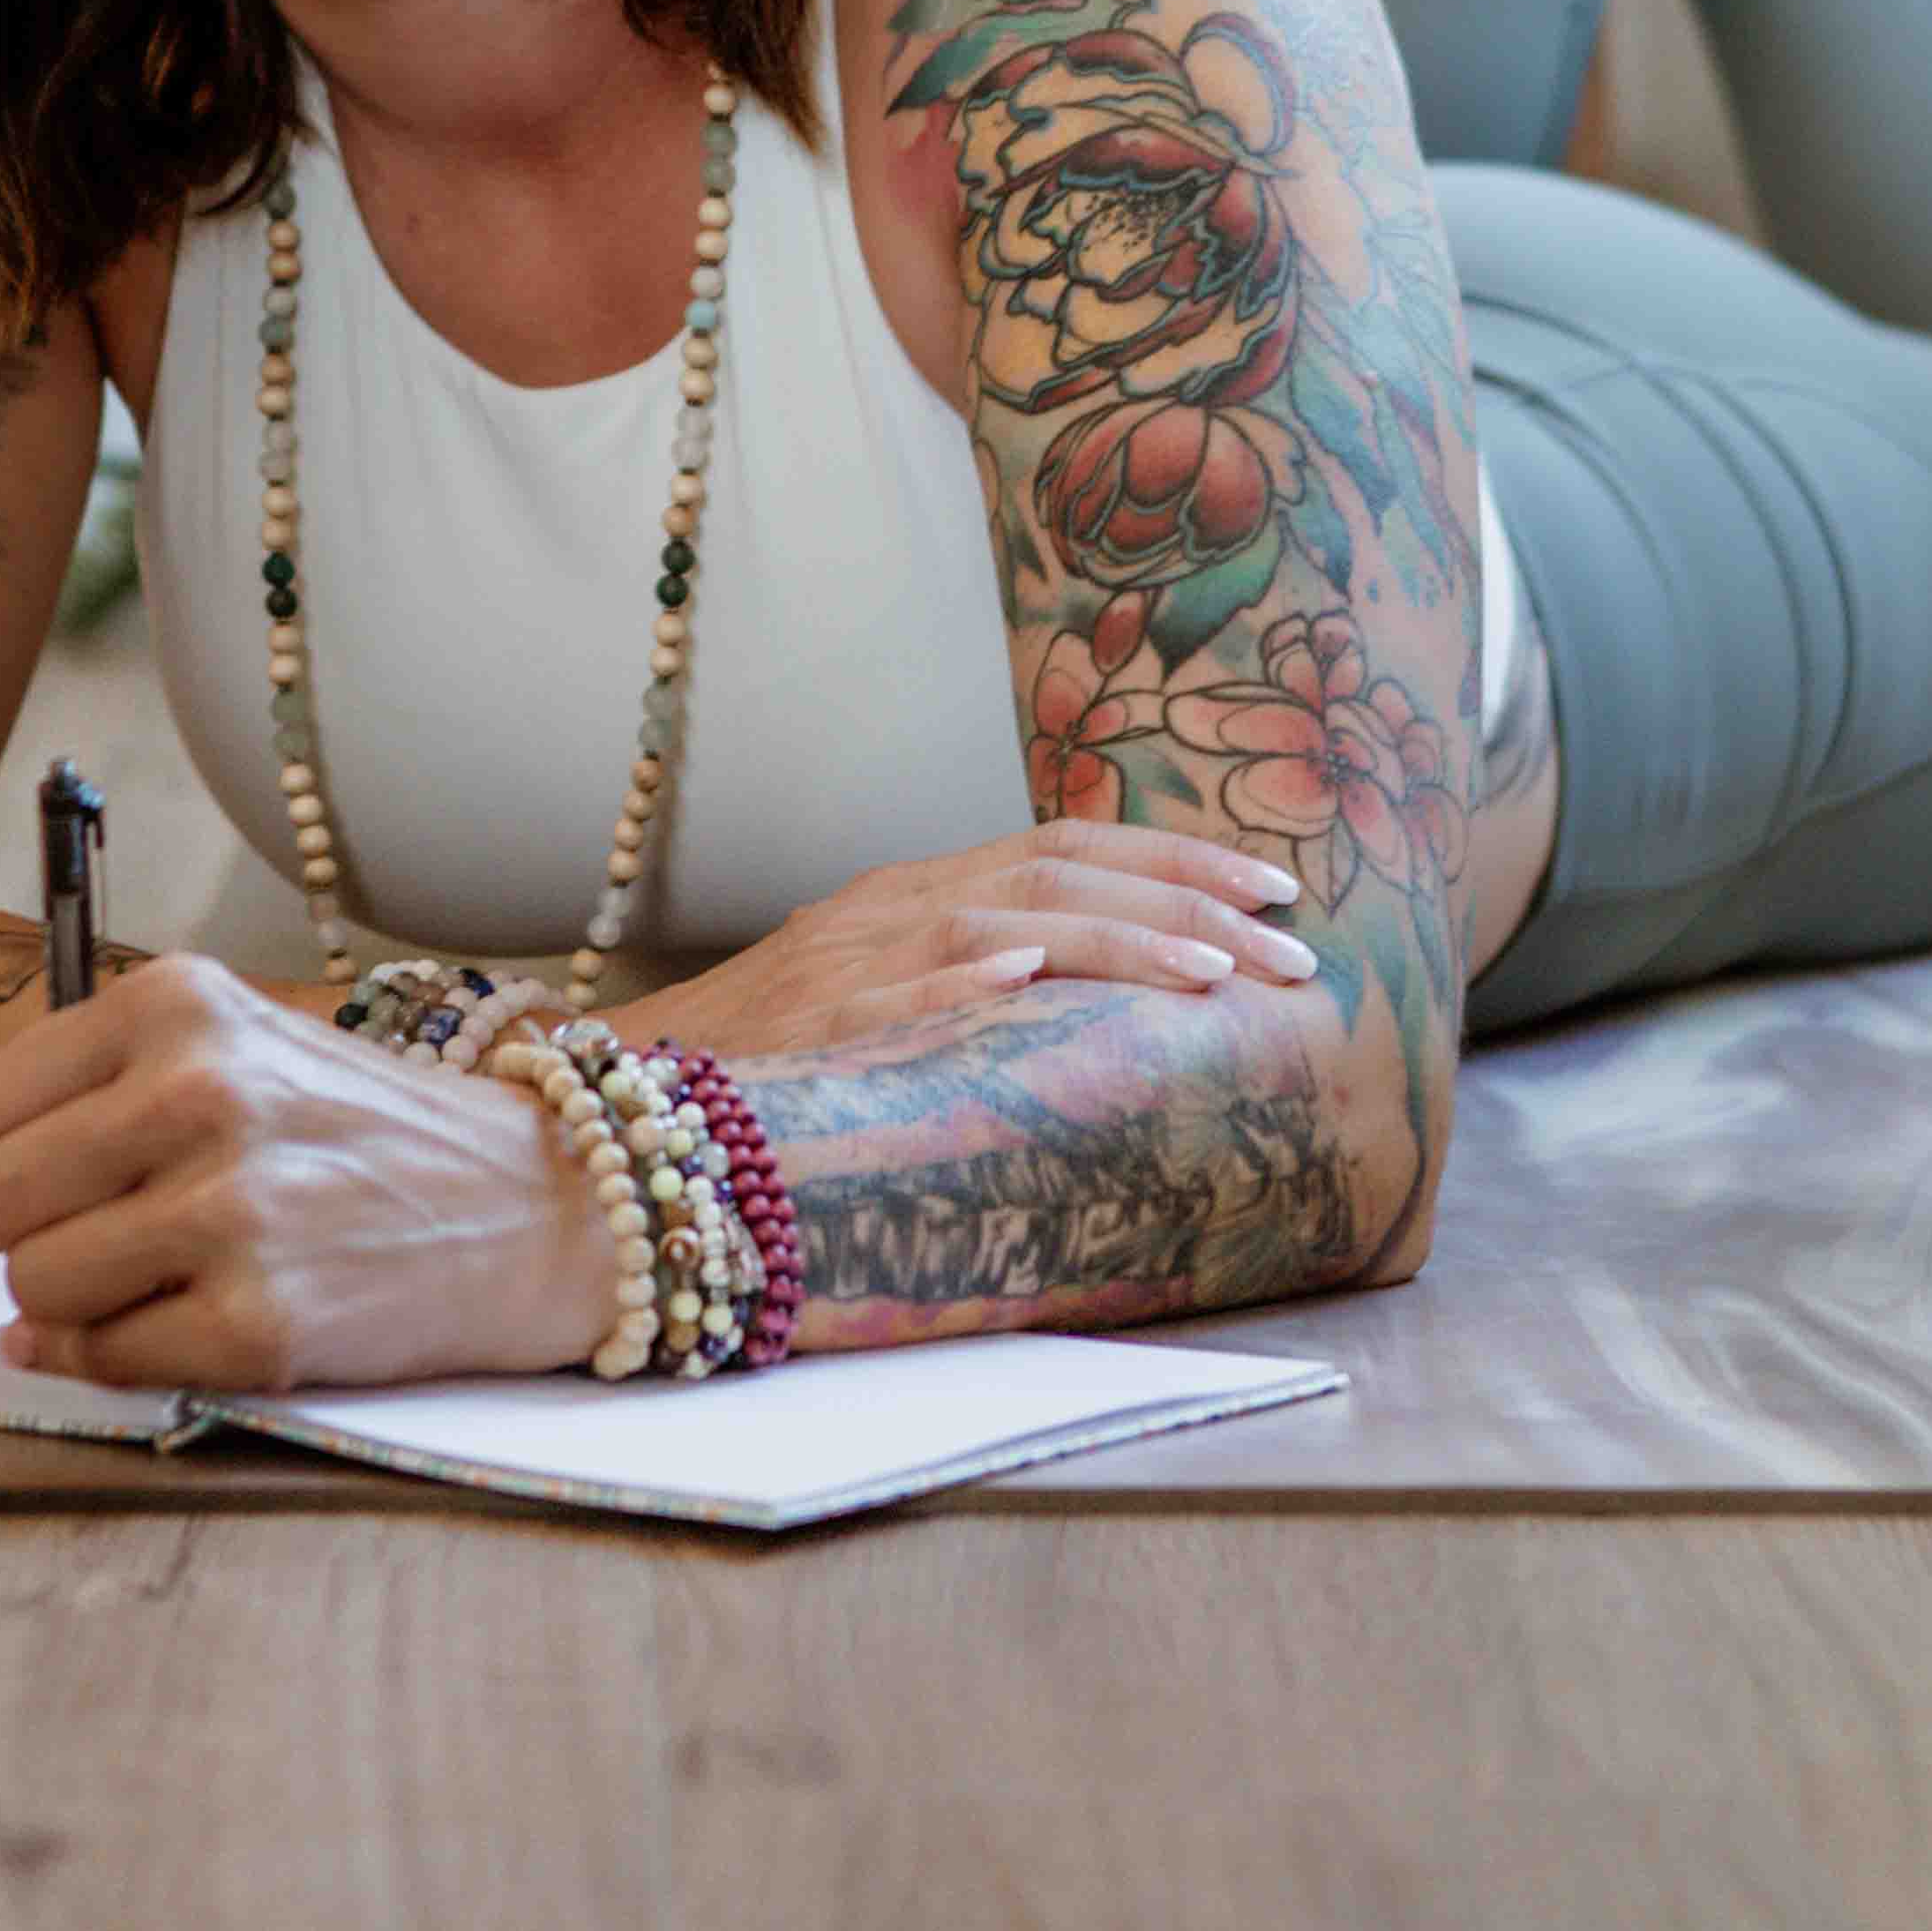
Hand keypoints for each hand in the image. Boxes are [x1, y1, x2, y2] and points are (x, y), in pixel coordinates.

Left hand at [0, 951, 615, 1391]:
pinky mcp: (260, 1324)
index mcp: (183, 1003)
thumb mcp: (223, 1054)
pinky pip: (104, 1362)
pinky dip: (118, 1360)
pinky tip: (183, 1325)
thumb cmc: (356, 1130)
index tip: (56, 1182)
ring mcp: (234, 1211)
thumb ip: (64, 1099)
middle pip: (2, 1202)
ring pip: (36, 1289)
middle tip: (130, 1227)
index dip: (4, 1160)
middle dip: (41, 1233)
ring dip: (80, 1304)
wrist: (531, 1203)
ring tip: (168, 1273)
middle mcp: (203, 1091)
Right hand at [620, 823, 1319, 1063]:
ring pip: (1000, 921)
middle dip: (1187, 902)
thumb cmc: (784, 1050)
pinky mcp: (807, 1021)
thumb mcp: (892, 982)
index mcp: (924, 887)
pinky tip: (1021, 979)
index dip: (1180, 860)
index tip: (1278, 891)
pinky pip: (887, 990)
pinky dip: (955, 977)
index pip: (1072, 843)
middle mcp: (894, 903)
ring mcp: (848, 956)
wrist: (641, 1087)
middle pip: (1060, 870)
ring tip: (1209, 973)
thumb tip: (1112, 986)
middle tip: (1290, 946)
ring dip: (1112, 939)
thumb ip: (986, 965)